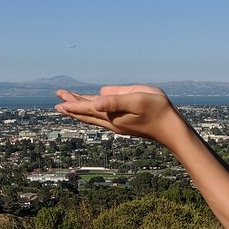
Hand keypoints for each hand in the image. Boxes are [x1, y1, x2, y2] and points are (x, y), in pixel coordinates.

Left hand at [55, 85, 184, 144]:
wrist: (171, 129)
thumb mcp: (137, 99)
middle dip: (71, 106)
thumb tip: (95, 100)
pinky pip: (101, 117)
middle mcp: (111, 122)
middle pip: (86, 114)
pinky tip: (92, 108)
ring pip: (93, 116)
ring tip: (67, 104)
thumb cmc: (157, 110)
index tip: (59, 102)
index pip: (87, 109)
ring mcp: (117, 124)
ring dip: (80, 109)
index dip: (72, 104)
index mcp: (112, 115)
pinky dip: (91, 112)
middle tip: (57, 99)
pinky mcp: (123, 123)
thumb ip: (116, 99)